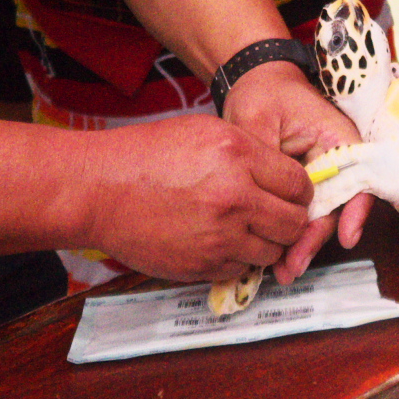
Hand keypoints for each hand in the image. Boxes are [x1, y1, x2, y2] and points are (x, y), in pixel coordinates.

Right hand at [82, 112, 312, 282]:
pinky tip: (220, 240)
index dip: (298, 190)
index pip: (299, 183)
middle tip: (274, 214)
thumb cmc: (147, 155)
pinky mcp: (203, 264)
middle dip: (290, 219)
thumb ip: (249, 153)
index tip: (289, 192)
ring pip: (272, 251)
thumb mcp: (205, 131)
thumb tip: (282, 176)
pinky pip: (241, 268)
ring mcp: (220, 235)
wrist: (99, 190)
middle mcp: (235, 196)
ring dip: (265, 242)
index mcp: (238, 154)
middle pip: (294, 222)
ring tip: (245, 228)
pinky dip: (237, 258)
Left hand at [224, 62, 372, 283]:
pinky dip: (292, 231)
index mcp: (339, 137)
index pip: (358, 178)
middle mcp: (339, 159)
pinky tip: (277, 254)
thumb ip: (264, 157)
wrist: (256, 83)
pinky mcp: (308, 183)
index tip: (345, 237)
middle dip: (315, 238)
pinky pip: (306, 211)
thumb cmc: (263, 93)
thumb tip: (266, 197)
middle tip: (292, 265)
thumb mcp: (256, 120)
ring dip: (303, 242)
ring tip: (282, 269)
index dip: (355, 211)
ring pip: (321, 214)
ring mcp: (325, 173)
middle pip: (337, 205)